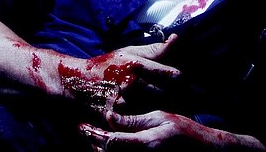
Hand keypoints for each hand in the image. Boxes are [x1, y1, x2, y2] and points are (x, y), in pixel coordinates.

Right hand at [59, 34, 181, 113]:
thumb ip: (153, 49)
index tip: (182, 85)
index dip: (182, 83)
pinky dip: (149, 122)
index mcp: (137, 64)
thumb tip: (176, 38)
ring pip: (156, 110)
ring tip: (172, 112)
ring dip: (166, 112)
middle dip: (179, 99)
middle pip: (168, 95)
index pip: (172, 75)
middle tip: (186, 103)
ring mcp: (122, 101)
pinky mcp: (115, 117)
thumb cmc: (105, 66)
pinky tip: (153, 121)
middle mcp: (131, 82)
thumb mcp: (127, 53)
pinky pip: (140, 122)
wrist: (73, 82)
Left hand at [78, 110, 265, 150]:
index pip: (111, 143)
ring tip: (90, 140)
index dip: (93, 135)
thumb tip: (108, 116)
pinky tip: (106, 151)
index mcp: (147, 144)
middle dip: (92, 145)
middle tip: (81, 132)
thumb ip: (133, 121)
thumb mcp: (160, 118)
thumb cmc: (184, 132)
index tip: (81, 126)